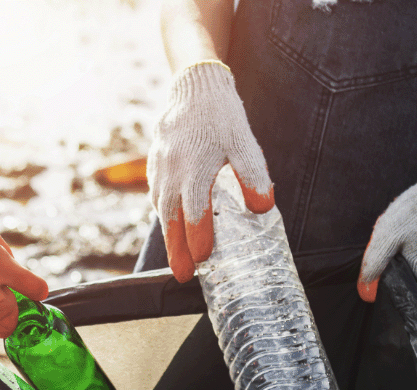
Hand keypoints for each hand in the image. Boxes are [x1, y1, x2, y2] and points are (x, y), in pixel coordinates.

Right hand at [148, 61, 273, 282]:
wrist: (195, 86)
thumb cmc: (222, 116)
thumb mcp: (245, 144)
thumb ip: (253, 176)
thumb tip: (262, 208)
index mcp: (194, 167)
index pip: (195, 211)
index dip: (198, 237)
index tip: (204, 259)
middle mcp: (172, 170)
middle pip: (171, 219)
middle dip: (177, 250)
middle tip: (183, 276)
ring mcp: (160, 167)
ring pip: (160, 209)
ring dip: (169, 236)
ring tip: (178, 258)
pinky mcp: (155, 164)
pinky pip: (156, 195)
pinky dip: (163, 215)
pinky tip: (172, 226)